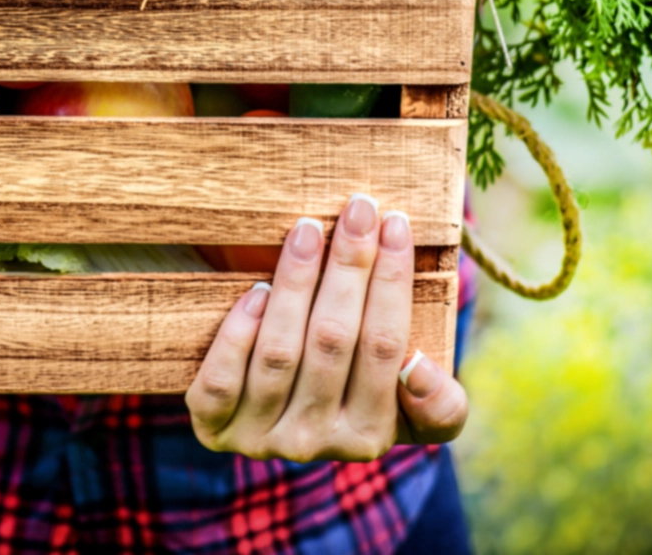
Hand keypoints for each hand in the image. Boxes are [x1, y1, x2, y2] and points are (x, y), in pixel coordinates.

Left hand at [185, 196, 467, 460]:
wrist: (267, 410)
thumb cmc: (347, 384)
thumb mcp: (404, 401)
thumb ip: (436, 400)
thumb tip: (418, 367)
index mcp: (371, 436)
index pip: (387, 349)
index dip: (392, 284)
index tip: (396, 224)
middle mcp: (317, 444)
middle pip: (335, 340)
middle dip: (350, 264)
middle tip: (358, 207)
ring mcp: (262, 438)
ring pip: (280, 352)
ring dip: (295, 283)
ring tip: (307, 228)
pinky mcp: (215, 428)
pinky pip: (222, 382)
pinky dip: (239, 333)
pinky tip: (256, 289)